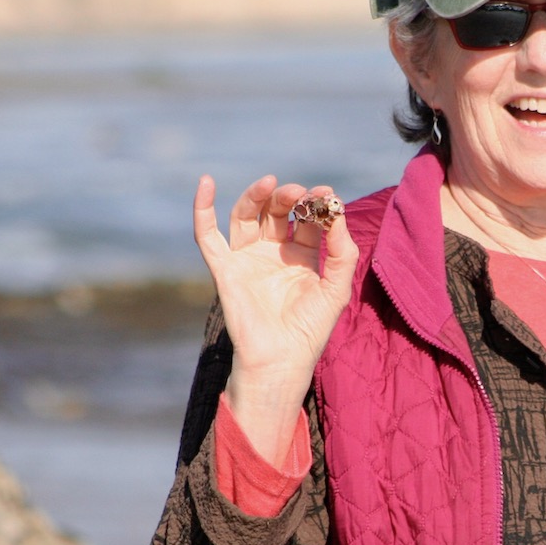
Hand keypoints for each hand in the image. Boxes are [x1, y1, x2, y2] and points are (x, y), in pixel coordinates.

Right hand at [193, 174, 358, 464]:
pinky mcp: (225, 269)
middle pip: (276, 212)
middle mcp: (272, 254)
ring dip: (256, 195)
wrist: (281, 361)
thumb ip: (342, 251)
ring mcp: (247, 259)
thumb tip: (338, 212)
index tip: (327, 194)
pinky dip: (203, 209)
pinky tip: (206, 183)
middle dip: (288, 197)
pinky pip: (207, 235)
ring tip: (272, 184)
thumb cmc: (311, 330)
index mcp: (301, 257)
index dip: (316, 204)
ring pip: (247, 216)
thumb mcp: (337, 288)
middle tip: (301, 192)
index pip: (306, 219)